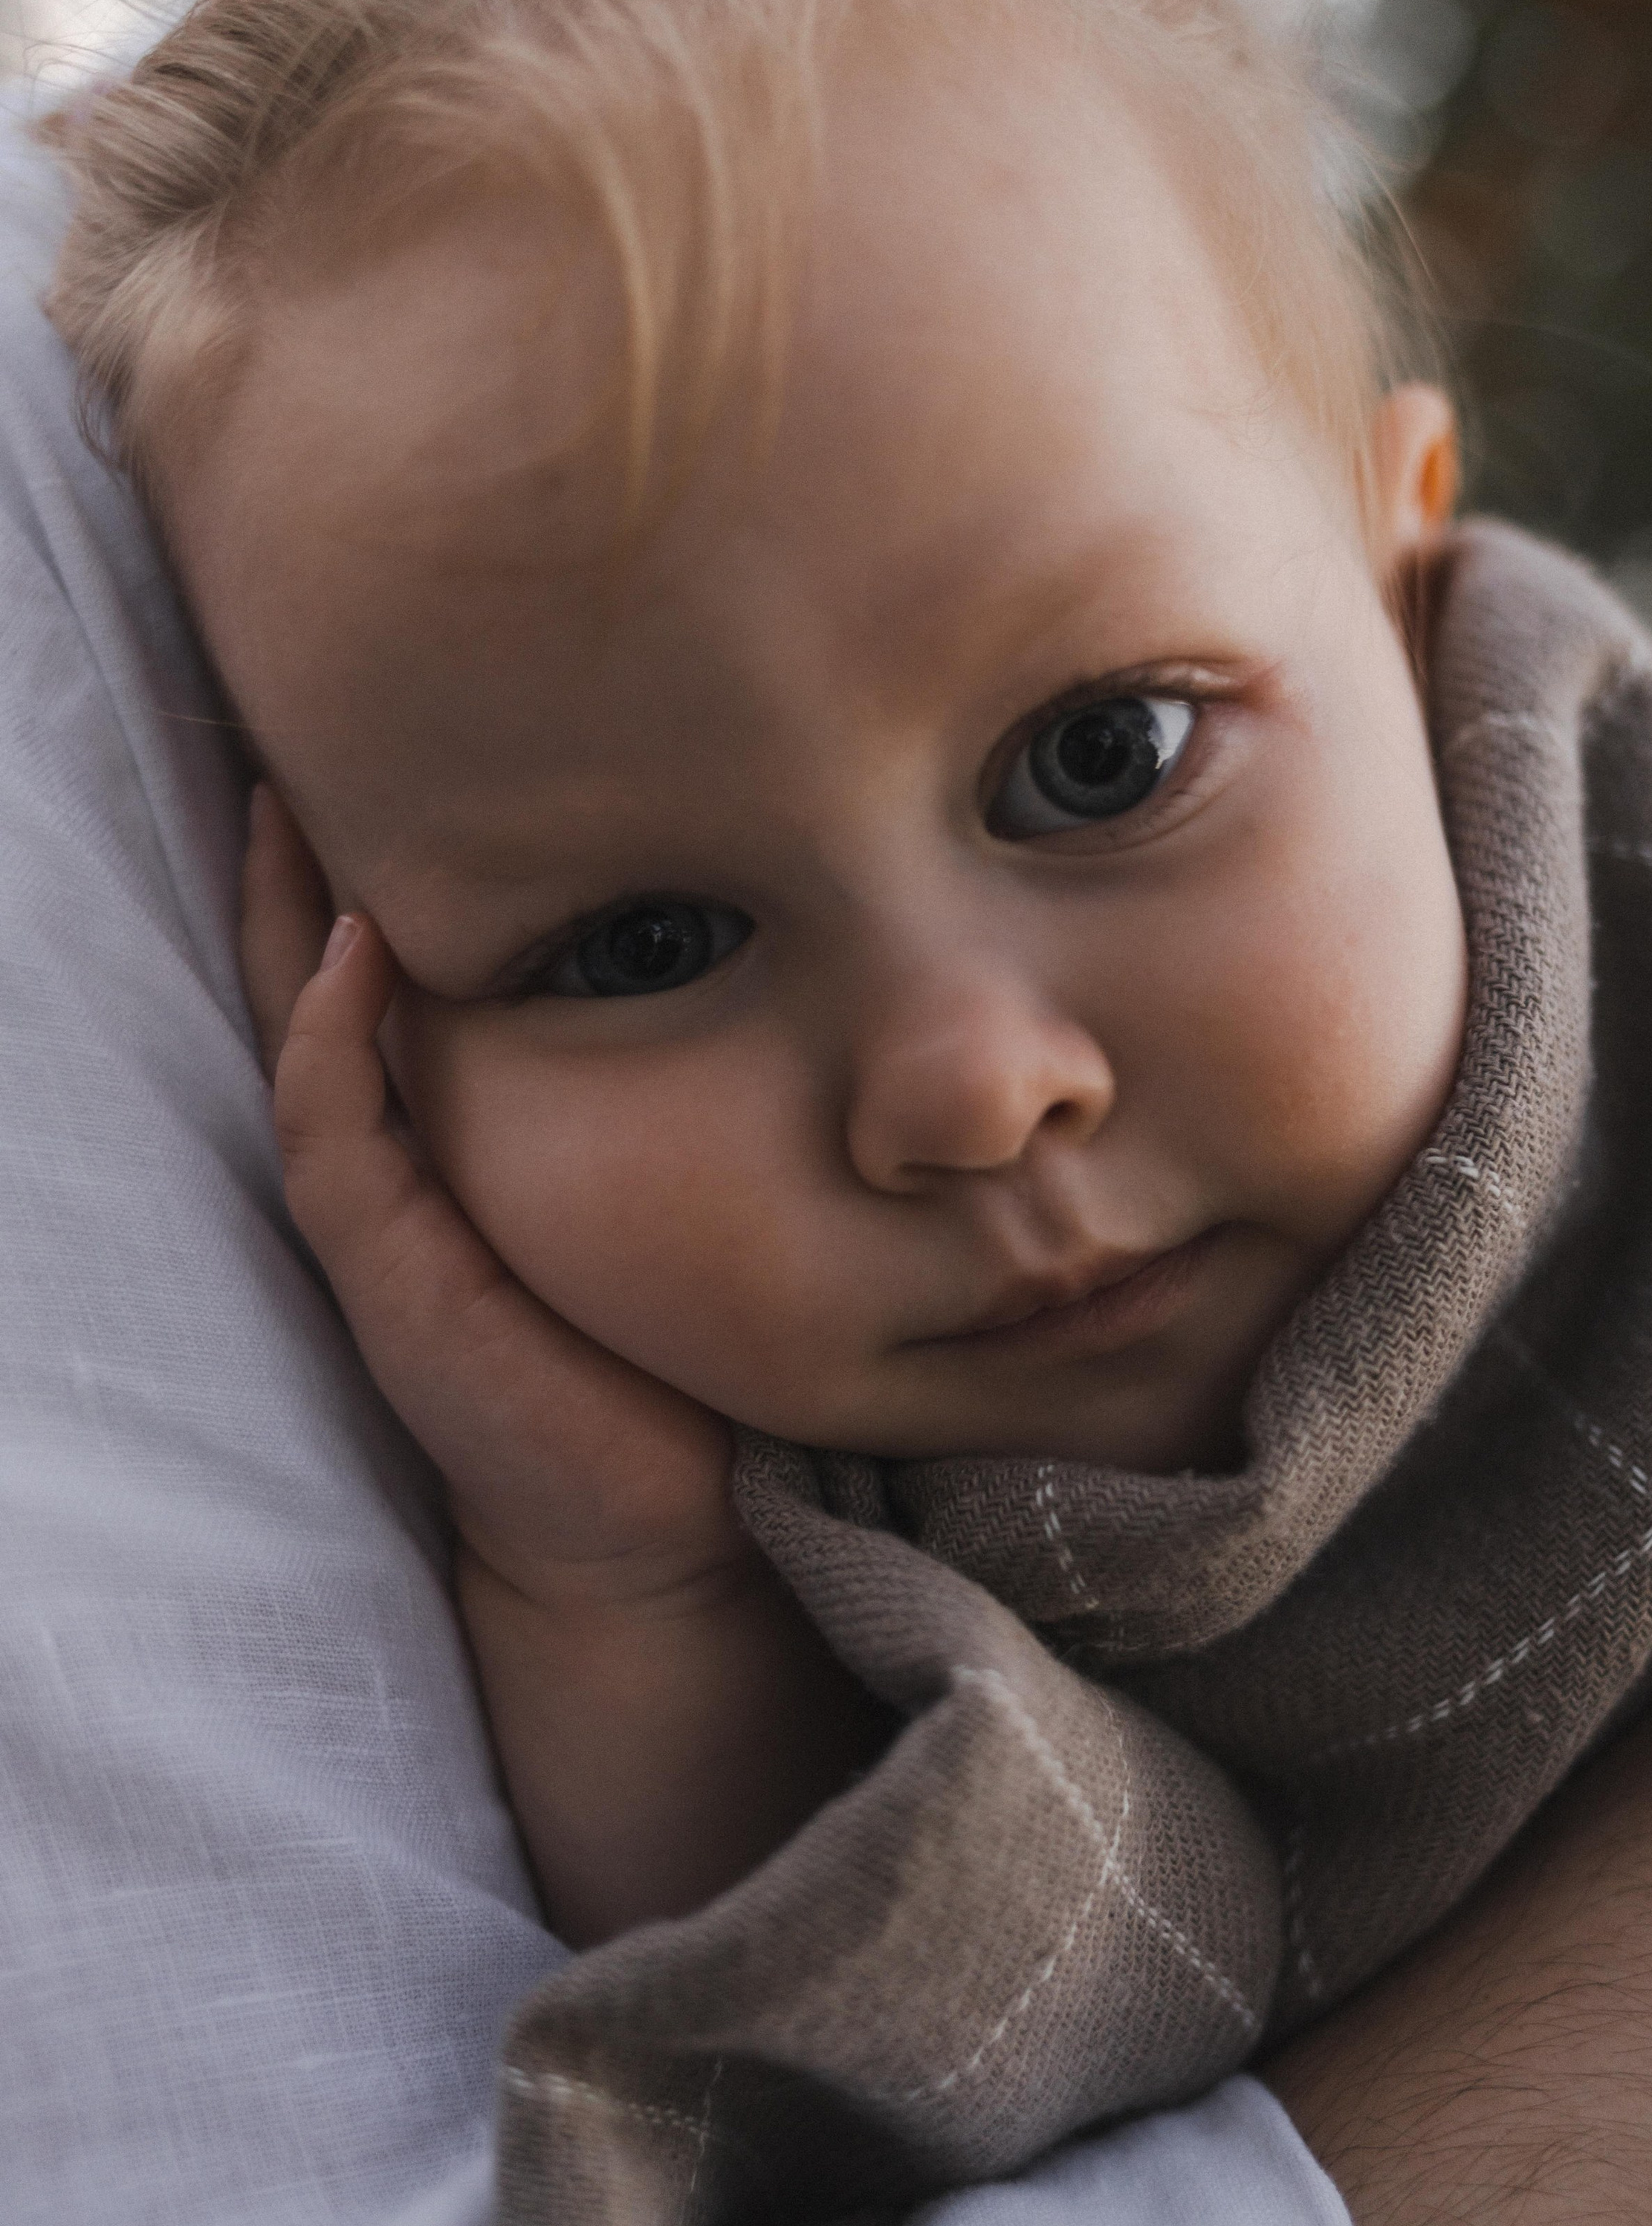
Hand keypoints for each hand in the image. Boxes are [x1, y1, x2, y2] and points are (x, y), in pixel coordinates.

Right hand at [244, 786, 886, 1940]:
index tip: (406, 718)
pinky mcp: (393, 1279)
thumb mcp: (694, 1168)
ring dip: (291, 915)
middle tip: (296, 712)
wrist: (665, 1513)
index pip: (403, 952)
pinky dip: (334, 1044)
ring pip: (303, 1032)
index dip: (384, 845)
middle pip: (321, 966)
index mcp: (469, 1115)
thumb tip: (787, 924)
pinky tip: (359, 952)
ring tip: (290, 794)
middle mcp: (409, 1148)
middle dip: (305, 849)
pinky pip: (336, 1139)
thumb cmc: (687, 1332)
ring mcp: (384, 1212)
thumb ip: (700, 1062)